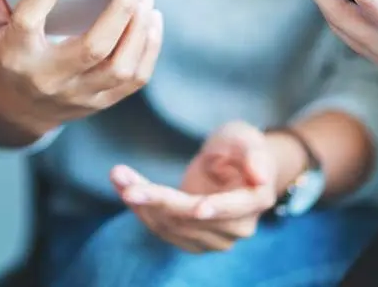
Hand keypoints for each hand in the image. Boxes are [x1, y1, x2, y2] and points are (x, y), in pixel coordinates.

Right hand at [0, 0, 162, 137]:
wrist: (20, 108)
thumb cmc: (7, 55)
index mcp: (16, 55)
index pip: (28, 22)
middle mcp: (49, 79)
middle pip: (93, 48)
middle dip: (120, 10)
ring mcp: (79, 95)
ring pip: (120, 66)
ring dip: (139, 27)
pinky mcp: (101, 102)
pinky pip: (135, 78)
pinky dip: (149, 46)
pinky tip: (151, 17)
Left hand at [111, 122, 278, 252]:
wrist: (233, 164)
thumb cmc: (240, 145)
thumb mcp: (246, 138)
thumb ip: (254, 155)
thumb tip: (260, 176)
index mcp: (257, 200)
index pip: (233, 208)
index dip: (216, 208)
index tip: (198, 206)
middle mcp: (238, 227)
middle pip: (191, 217)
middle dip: (156, 197)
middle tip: (122, 178)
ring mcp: (214, 238)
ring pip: (171, 225)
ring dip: (141, 201)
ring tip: (117, 174)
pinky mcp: (191, 239)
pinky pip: (162, 228)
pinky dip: (140, 208)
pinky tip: (123, 186)